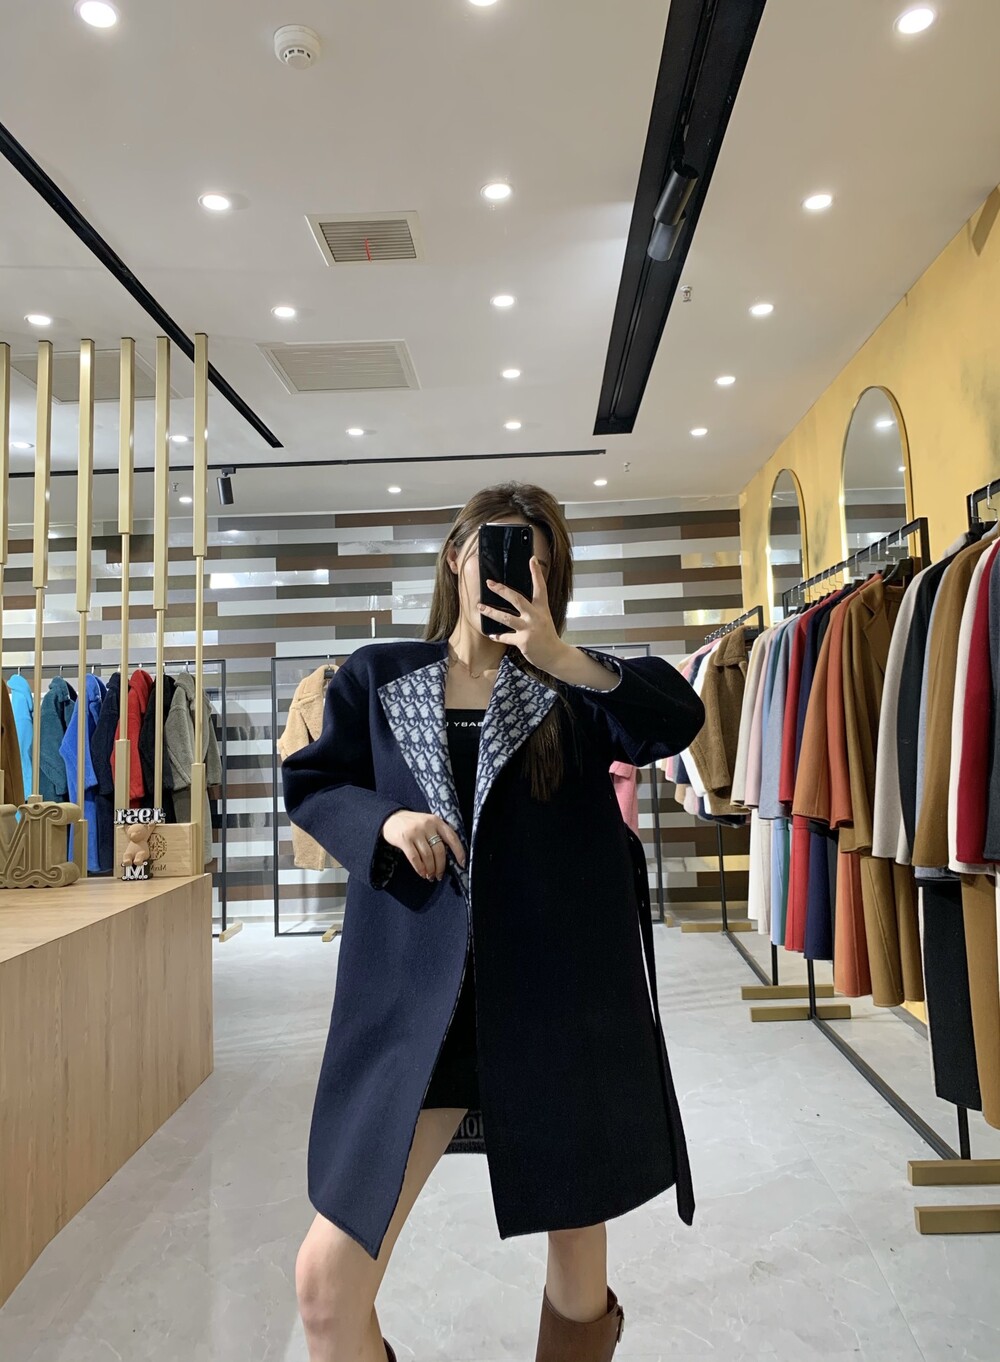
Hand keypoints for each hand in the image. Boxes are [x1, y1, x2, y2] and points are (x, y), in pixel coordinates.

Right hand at [381, 810, 464, 881]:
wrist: (391, 817)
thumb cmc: (413, 823)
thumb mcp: (428, 823)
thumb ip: (438, 834)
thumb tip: (449, 856)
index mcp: (437, 821)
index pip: (452, 837)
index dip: (458, 852)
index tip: (461, 864)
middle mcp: (427, 825)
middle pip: (439, 850)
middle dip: (441, 866)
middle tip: (439, 876)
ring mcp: (415, 832)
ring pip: (427, 856)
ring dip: (430, 869)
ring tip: (430, 876)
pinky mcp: (404, 839)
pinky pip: (414, 858)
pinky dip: (420, 868)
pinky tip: (422, 873)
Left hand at [478, 556, 567, 671]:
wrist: (554, 655)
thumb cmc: (547, 635)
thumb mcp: (544, 617)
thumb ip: (533, 609)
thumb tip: (518, 600)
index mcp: (542, 608)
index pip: (540, 587)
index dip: (536, 573)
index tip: (532, 560)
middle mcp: (535, 616)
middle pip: (517, 599)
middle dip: (502, 590)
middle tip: (490, 583)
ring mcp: (528, 629)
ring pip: (506, 617)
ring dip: (491, 612)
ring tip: (480, 607)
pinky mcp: (523, 641)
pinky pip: (506, 636)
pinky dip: (497, 635)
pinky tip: (491, 634)